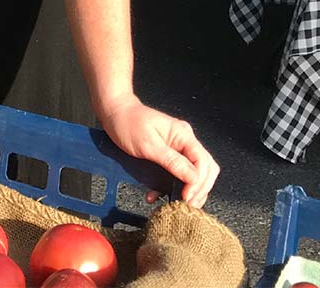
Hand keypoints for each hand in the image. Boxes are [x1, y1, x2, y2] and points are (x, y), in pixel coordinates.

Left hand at [101, 95, 219, 209]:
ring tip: (176, 203)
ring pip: (194, 173)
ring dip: (187, 190)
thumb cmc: (128, 123)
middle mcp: (184, 141)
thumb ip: (172, 162)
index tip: (187, 197)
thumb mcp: (149, 145)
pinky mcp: (168, 155)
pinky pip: (177, 173)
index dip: (199, 182)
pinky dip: (171, 186)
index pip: (203, 162)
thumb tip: (193, 178)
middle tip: (187, 205)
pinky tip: (157, 194)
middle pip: (204, 169)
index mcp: (183, 135)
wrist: (115, 113)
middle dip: (199, 189)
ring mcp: (177, 148)